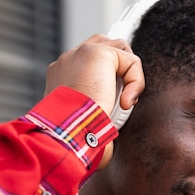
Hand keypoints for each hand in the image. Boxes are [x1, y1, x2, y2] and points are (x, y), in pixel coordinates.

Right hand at [45, 35, 143, 169]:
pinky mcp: (97, 53)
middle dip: (120, 67)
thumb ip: (92, 119)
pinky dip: (135, 82)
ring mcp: (80, 53)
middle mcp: (67, 61)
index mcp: (59, 77)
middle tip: (122, 99)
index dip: (106, 79)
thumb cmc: (71, 139)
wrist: (65, 132)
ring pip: (120, 50)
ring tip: (124, 103)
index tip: (112, 105)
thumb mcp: (80, 127)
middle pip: (103, 45)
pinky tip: (125, 103)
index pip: (87, 64)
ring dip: (129, 75)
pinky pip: (130, 61)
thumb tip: (106, 148)